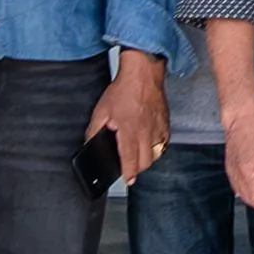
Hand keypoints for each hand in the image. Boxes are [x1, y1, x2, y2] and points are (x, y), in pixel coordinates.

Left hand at [100, 51, 172, 183]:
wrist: (143, 73)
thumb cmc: (123, 90)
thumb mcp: (101, 110)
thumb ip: (93, 130)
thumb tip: (89, 143)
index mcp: (129, 130)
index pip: (130, 160)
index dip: (129, 173)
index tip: (128, 180)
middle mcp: (146, 132)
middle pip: (146, 162)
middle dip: (137, 169)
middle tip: (130, 168)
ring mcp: (158, 127)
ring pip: (157, 154)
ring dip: (148, 159)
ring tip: (139, 156)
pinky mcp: (165, 122)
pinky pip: (164, 142)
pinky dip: (158, 147)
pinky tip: (150, 144)